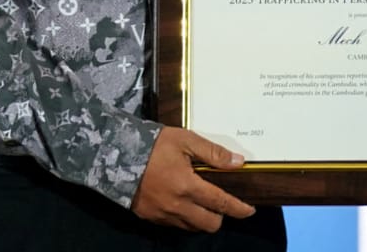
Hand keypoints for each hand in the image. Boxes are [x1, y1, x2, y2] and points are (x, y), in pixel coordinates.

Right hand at [130, 127, 256, 231]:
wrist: (116, 154)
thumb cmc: (154, 145)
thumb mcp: (185, 140)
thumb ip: (212, 152)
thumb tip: (238, 162)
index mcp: (188, 186)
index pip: (221, 203)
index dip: (239, 209)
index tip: (250, 210)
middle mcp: (178, 206)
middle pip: (209, 224)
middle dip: (220, 216)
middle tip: (220, 203)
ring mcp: (163, 215)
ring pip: (192, 227)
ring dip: (201, 219)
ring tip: (201, 203)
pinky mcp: (150, 218)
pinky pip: (175, 225)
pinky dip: (183, 218)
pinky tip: (181, 203)